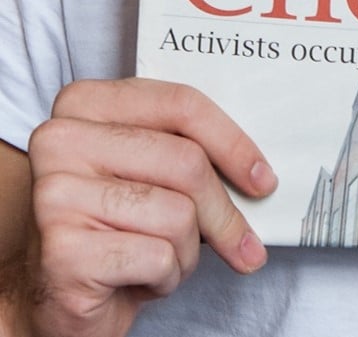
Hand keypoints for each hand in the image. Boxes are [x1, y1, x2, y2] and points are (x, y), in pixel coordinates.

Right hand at [27, 78, 277, 336]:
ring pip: (178, 214)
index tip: (264, 178)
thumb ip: (192, 152)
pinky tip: (139, 279)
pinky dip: (167, 277)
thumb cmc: (119, 226)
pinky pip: (159, 257)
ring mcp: (57, 193)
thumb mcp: (155, 175)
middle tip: (242, 244)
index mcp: (87, 103)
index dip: (234, 143)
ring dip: (189, 251)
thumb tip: (262, 173)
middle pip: (187, 162)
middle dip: (224, 212)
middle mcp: (63, 139)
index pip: (182, 104)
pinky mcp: (62, 248)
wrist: (60, 293)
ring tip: (162, 258)